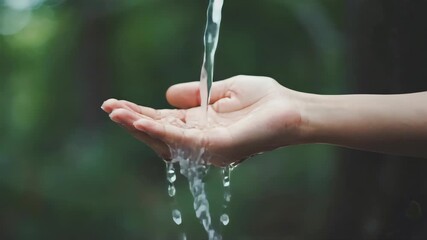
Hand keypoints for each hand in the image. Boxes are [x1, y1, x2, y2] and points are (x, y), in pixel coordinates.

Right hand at [102, 75, 303, 165]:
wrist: (292, 109)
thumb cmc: (263, 100)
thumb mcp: (224, 90)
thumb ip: (196, 94)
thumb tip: (167, 95)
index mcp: (200, 125)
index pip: (163, 121)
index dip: (140, 112)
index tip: (117, 102)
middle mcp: (199, 140)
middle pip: (159, 132)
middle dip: (132, 120)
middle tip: (108, 107)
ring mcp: (206, 147)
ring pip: (165, 138)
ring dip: (138, 126)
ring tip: (115, 113)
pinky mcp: (215, 148)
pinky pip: (182, 141)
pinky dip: (159, 132)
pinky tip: (140, 122)